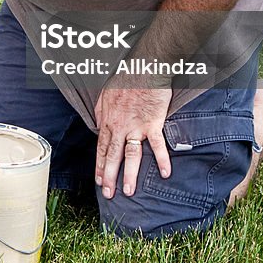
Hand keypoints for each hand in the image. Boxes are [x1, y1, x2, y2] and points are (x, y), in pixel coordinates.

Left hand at [94, 80, 172, 199]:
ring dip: (130, 174)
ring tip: (129, 191)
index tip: (98, 180)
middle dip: (109, 176)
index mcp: (108, 120)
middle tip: (109, 194)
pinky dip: (162, 160)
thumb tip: (98, 125)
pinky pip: (157, 145)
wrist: (143, 68)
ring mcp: (136, 126)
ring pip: (131, 155)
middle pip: (112, 155)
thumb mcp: (104, 94)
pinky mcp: (153, 123)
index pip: (101, 147)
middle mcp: (120, 126)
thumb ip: (101, 112)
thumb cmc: (124, 78)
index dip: (99, 165)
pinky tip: (164, 174)